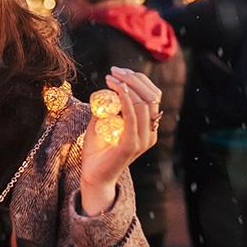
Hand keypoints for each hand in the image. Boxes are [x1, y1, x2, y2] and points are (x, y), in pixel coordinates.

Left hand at [80, 67, 160, 215]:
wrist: (93, 176)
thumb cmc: (97, 149)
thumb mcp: (102, 123)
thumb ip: (107, 108)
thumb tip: (106, 89)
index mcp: (147, 127)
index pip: (153, 96)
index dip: (138, 80)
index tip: (120, 70)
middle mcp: (150, 133)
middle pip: (152, 96)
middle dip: (134, 79)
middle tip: (114, 70)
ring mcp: (143, 139)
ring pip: (144, 103)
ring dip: (127, 85)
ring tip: (110, 77)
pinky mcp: (132, 144)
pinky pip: (132, 116)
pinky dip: (126, 99)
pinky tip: (116, 89)